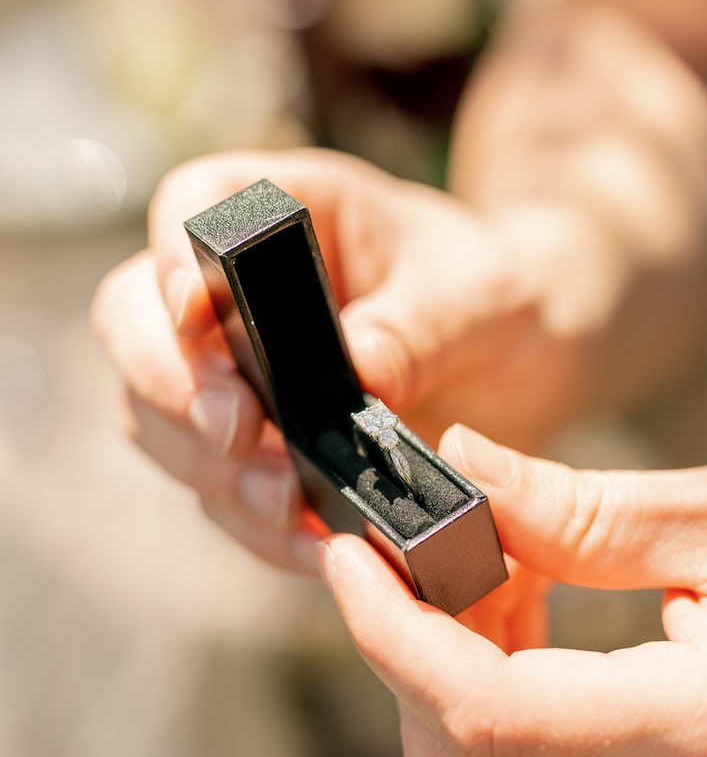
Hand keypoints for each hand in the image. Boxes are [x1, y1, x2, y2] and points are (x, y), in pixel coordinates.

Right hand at [92, 150, 584, 570]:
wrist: (522, 354)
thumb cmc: (491, 290)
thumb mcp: (476, 293)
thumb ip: (417, 325)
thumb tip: (360, 375)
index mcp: (280, 208)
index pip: (187, 210)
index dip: (171, 261)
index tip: (197, 317)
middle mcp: (230, 286)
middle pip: (134, 322)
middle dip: (175, 386)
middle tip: (242, 438)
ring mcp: (227, 370)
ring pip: (156, 419)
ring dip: (210, 470)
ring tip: (286, 506)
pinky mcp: (249, 448)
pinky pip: (217, 491)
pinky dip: (254, 525)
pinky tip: (312, 548)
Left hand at [321, 426, 706, 756]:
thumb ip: (583, 509)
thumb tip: (460, 468)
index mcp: (700, 735)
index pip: (483, 716)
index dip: (389, 635)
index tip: (347, 557)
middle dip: (406, 650)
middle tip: (422, 547)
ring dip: (452, 669)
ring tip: (496, 568)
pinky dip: (499, 693)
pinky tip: (531, 612)